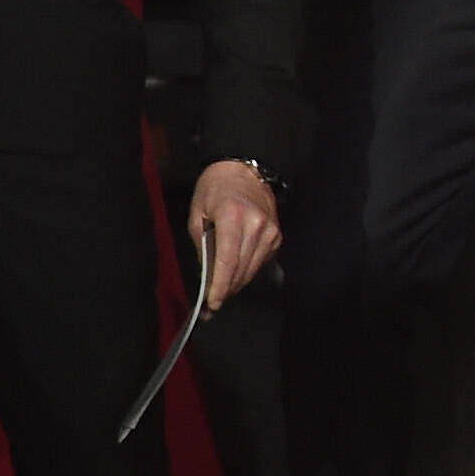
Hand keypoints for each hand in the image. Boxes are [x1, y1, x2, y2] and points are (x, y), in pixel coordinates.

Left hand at [186, 160, 281, 308]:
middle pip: (241, 270)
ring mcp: (270, 231)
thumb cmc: (215, 190)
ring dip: (237, 284)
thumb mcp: (198, 214)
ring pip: (252, 269)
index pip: (228, 261)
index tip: (212, 304)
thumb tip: (207, 276)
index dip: (219, 286)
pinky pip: (261, 262)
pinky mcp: (277, 236)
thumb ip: (203, 246)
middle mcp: (256, 225)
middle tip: (211, 305)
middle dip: (226, 290)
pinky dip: (247, 271)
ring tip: (221, 292)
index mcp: (233, 217)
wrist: (243, 170)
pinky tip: (236, 273)